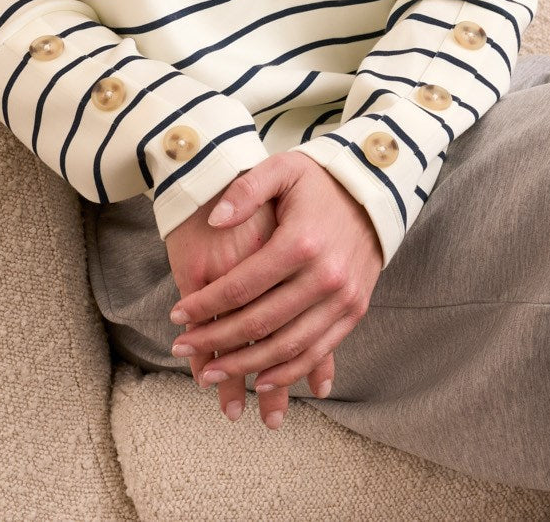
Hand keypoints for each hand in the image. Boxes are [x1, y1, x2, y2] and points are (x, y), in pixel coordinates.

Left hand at [163, 187, 333, 427]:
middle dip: (216, 341)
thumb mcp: (282, 168)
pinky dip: (287, 372)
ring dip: (246, 367)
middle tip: (182, 348)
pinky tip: (259, 380)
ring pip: (287, 348)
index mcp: (300, 242)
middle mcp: (324, 276)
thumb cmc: (320, 181)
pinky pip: (317, 352)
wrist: (373, 192)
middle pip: (260, 323)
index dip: (205, 305)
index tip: (177, 315)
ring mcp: (342, 298)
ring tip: (211, 374)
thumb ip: (246, 189)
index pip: (241, 286)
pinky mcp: (354, 311)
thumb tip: (214, 220)